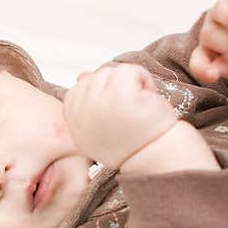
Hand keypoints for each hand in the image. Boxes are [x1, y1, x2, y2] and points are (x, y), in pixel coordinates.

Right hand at [63, 62, 178, 168]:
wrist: (153, 157)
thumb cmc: (131, 144)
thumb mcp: (100, 125)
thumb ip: (87, 101)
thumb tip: (82, 77)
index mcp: (74, 121)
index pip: (79, 88)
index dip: (103, 93)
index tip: (115, 112)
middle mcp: (82, 114)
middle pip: (97, 77)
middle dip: (117, 86)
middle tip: (130, 111)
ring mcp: (99, 104)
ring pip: (113, 72)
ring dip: (132, 83)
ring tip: (138, 106)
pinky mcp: (120, 97)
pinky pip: (130, 71)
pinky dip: (144, 79)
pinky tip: (146, 100)